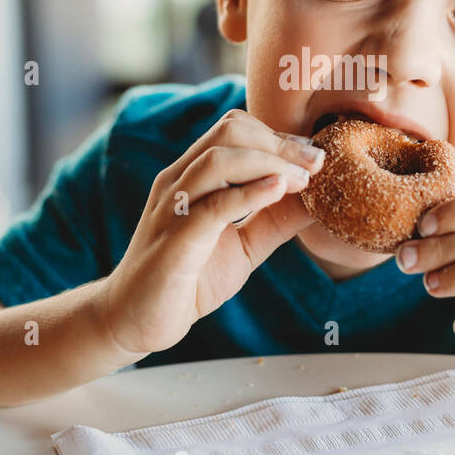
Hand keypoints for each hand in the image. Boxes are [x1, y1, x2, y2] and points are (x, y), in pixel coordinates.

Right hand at [101, 108, 319, 356]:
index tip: (316, 155)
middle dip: (280, 143)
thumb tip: (320, 201)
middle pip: (229, 133)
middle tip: (318, 161)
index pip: (235, 131)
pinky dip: (248, 194)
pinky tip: (278, 191)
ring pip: (219, 160)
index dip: (280, 137)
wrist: (134, 322)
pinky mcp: (174, 241)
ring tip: (305, 179)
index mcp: (193, 177)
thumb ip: (276, 221)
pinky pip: (211, 207)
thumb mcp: (244, 246)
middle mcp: (179, 182)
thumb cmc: (187, 281)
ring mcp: (172, 208)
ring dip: (270, 163)